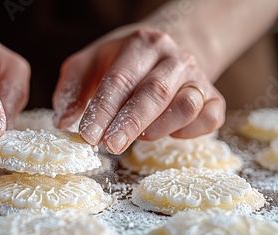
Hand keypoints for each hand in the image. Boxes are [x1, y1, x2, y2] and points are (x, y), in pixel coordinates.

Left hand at [53, 26, 224, 153]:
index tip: (87, 135)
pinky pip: (210, 118)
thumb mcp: (91, 64)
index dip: (102, 110)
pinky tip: (170, 133)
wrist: (167, 51)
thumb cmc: (122, 63)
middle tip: (110, 146)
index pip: (120, 79)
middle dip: (129, 124)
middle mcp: (173, 58)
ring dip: (160, 128)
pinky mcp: (214, 97)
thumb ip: (73, 89)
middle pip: (154, 93)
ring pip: (186, 106)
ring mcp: (197, 77)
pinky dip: (190, 131)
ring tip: (139, 136)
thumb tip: (63, 122)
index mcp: (140, 45)